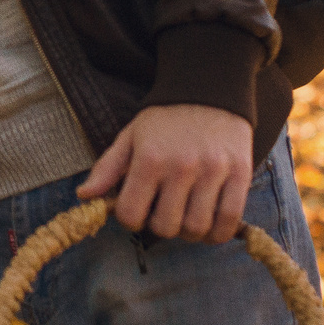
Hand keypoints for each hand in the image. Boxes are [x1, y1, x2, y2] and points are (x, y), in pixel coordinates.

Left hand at [77, 104, 253, 243]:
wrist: (208, 91)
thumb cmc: (165, 120)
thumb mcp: (130, 137)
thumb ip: (107, 168)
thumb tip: (83, 195)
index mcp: (149, 158)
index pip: (131, 214)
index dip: (130, 220)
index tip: (137, 211)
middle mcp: (181, 167)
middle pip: (166, 227)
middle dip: (161, 227)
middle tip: (164, 214)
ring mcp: (213, 171)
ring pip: (198, 228)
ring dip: (189, 233)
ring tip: (187, 219)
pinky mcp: (239, 173)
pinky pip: (230, 219)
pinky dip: (219, 233)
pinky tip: (210, 227)